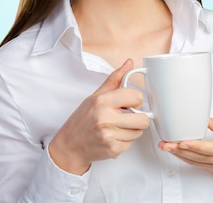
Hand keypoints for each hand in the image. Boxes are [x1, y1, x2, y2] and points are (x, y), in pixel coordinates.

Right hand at [49, 59, 149, 173]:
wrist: (69, 145)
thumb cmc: (82, 119)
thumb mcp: (96, 96)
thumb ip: (115, 79)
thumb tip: (129, 63)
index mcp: (103, 101)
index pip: (137, 97)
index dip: (136, 100)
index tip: (130, 103)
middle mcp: (105, 118)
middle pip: (143, 119)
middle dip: (138, 118)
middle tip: (128, 116)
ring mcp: (109, 135)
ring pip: (139, 132)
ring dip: (132, 130)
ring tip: (118, 127)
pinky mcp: (112, 149)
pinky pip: (131, 143)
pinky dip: (125, 140)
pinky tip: (114, 136)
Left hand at [159, 118, 212, 196]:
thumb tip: (207, 121)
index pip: (212, 148)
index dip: (196, 146)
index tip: (183, 142)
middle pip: (199, 156)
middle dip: (180, 150)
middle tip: (165, 144)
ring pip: (196, 162)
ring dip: (179, 155)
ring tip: (166, 146)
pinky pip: (197, 165)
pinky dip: (185, 159)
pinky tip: (176, 153)